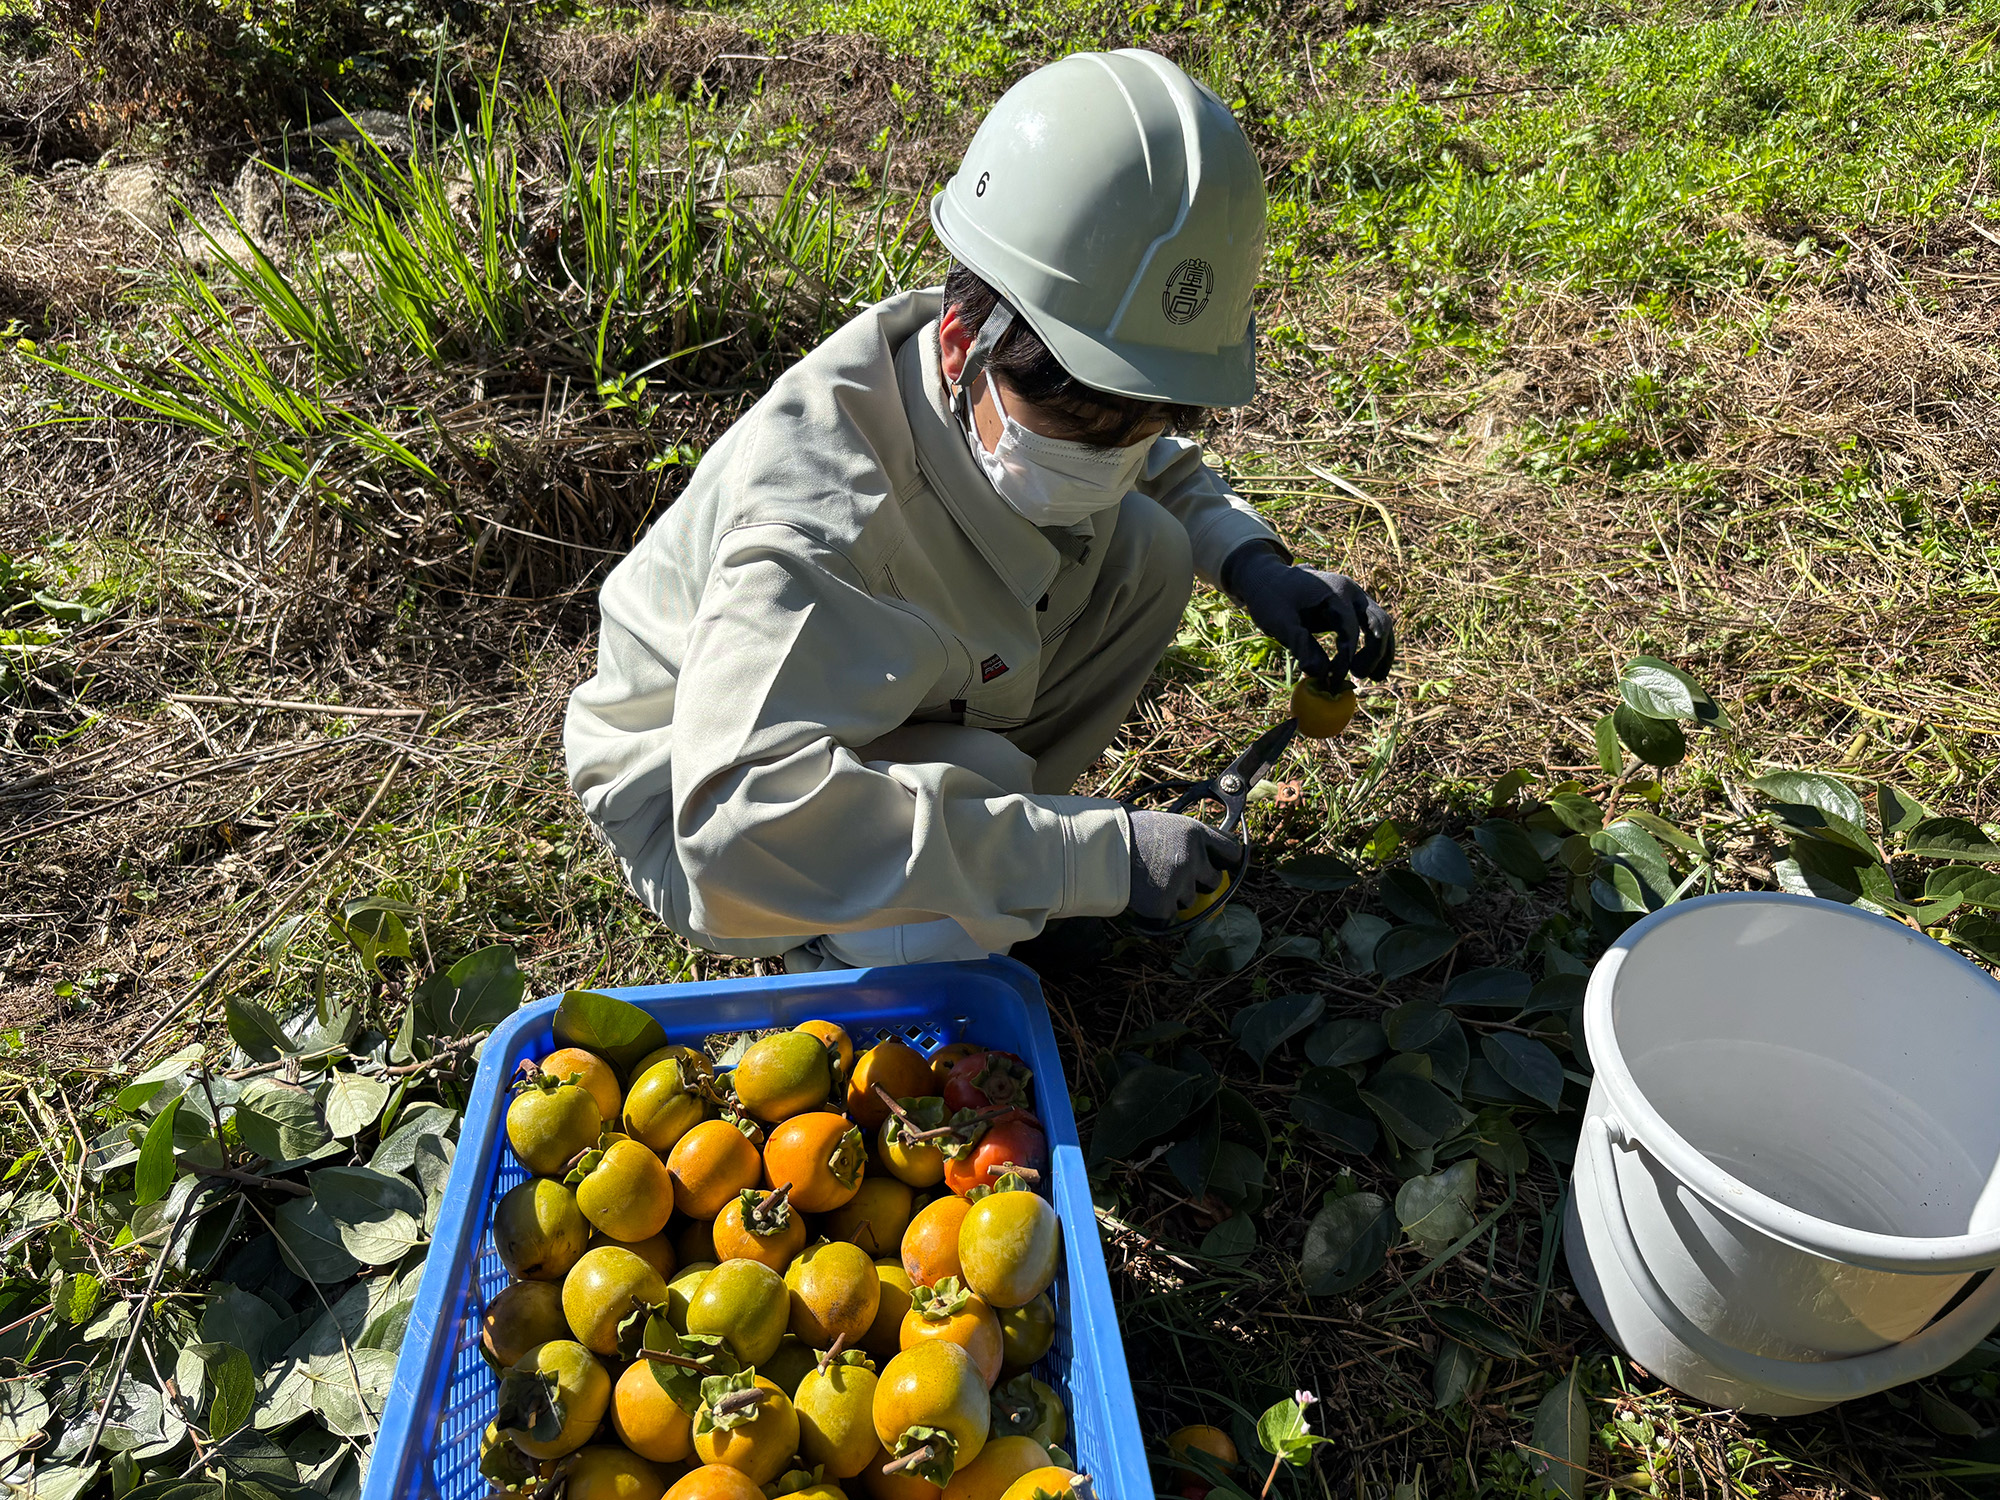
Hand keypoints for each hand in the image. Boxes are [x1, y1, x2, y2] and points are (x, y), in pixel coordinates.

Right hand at [1125, 810, 1240, 921]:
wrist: (1097, 848)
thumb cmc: (1126, 831)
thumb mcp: (1164, 824)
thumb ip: (1186, 840)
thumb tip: (1208, 857)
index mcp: (1195, 832)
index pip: (1231, 850)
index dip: (1227, 861)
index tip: (1221, 866)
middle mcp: (1193, 857)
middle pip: (1213, 881)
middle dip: (1198, 882)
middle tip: (1173, 875)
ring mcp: (1179, 883)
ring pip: (1190, 901)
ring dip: (1174, 897)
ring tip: (1148, 882)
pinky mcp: (1163, 905)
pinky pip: (1168, 917)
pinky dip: (1156, 913)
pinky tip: (1141, 897)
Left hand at [1220, 541, 1394, 683]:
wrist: (1269, 579)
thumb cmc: (1271, 599)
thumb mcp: (1280, 622)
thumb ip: (1300, 645)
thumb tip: (1321, 674)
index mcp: (1334, 591)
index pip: (1350, 628)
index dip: (1345, 657)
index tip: (1334, 680)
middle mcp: (1352, 592)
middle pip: (1379, 623)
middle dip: (1373, 654)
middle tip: (1357, 676)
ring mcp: (1356, 598)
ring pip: (1382, 626)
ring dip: (1382, 653)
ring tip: (1373, 678)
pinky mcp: (1354, 607)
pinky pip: (1374, 628)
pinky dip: (1376, 648)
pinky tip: (1370, 670)